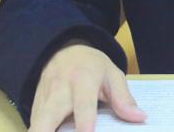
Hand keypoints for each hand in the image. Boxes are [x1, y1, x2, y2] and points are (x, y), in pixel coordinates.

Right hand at [29, 40, 146, 131]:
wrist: (63, 50)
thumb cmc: (91, 66)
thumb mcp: (112, 75)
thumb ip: (124, 98)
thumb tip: (140, 118)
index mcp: (82, 80)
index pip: (83, 105)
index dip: (85, 123)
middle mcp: (58, 91)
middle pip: (45, 120)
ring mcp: (42, 100)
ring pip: (35, 125)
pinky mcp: (34, 108)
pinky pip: (34, 125)